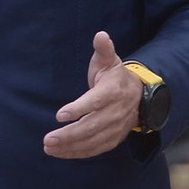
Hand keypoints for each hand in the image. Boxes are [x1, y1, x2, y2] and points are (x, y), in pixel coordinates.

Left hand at [43, 31, 142, 158]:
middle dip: (69, 134)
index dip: (79, 108)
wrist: (139, 96)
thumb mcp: (110, 60)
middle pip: (92, 126)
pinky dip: (78, 153)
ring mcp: (116, 128)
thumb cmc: (115, 76)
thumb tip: (100, 35)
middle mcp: (116, 112)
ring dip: (70, 146)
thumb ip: (103, 49)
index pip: (95, 101)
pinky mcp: (113, 138)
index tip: (60, 115)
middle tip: (48, 139)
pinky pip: (95, 149)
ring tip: (49, 147)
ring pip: (92, 140)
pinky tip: (61, 153)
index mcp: (113, 91)